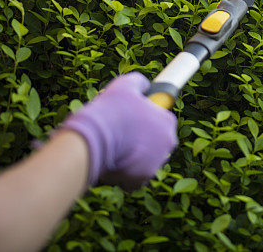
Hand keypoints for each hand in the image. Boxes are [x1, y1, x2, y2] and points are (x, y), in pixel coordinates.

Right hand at [59, 72, 178, 190]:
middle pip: (156, 142)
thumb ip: (140, 83)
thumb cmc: (111, 110)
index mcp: (167, 122)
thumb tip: (144, 86)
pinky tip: (114, 162)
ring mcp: (155, 164)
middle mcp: (167, 144)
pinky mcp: (140, 180)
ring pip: (146, 160)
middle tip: (123, 134)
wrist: (94, 138)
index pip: (162, 120)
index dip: (147, 119)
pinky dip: (126, 173)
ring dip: (134, 156)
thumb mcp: (126, 84)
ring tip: (115, 147)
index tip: (134, 119)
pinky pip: (135, 177)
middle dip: (142, 139)